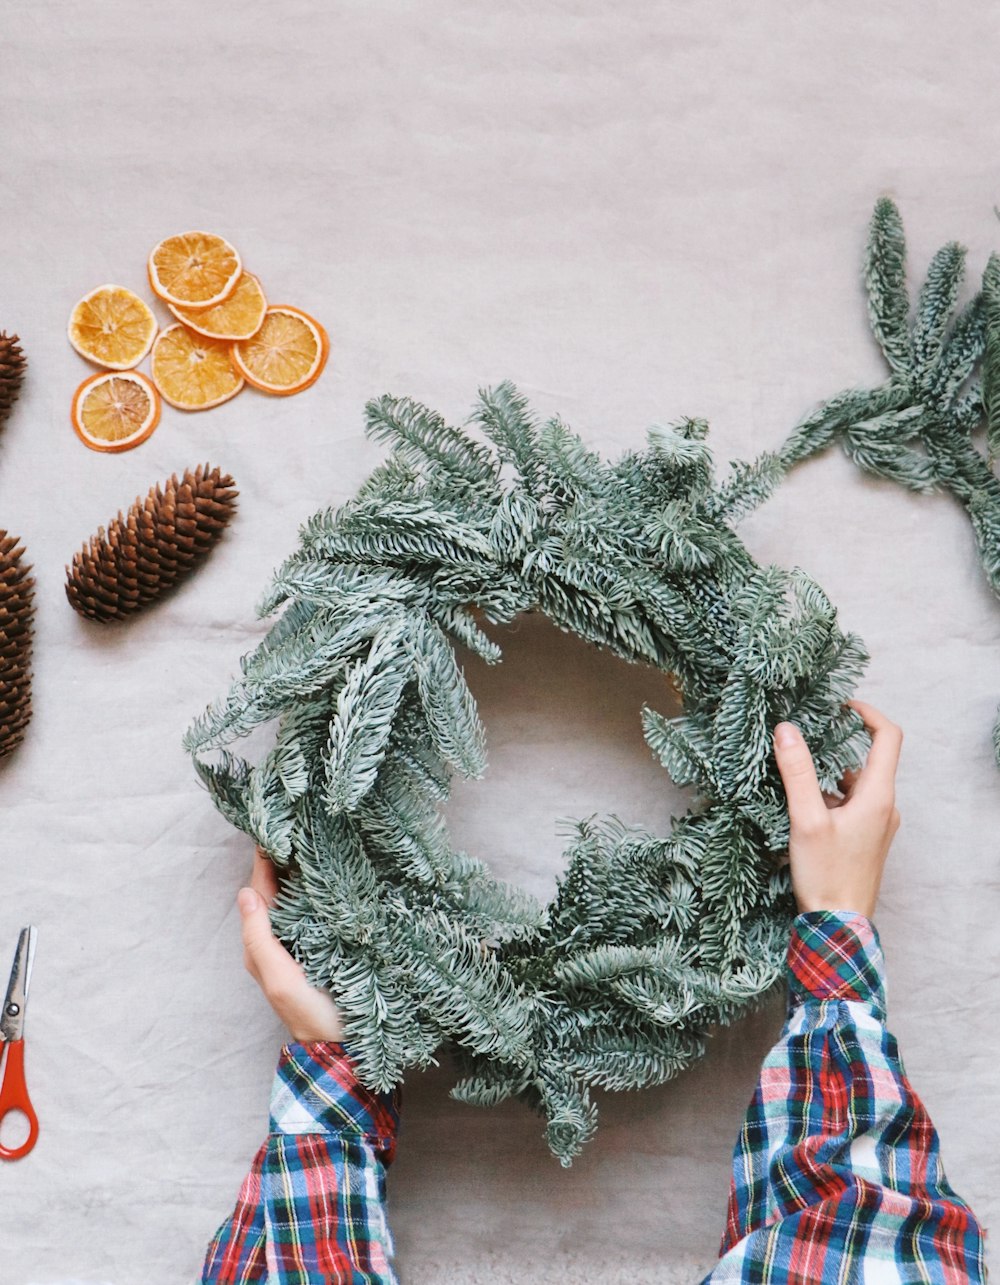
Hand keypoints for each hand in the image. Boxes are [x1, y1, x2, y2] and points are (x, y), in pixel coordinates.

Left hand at [237, 846, 345, 1043]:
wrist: (344, 1045)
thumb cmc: (310, 1013)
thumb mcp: (280, 978)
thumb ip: (260, 938)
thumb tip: (244, 893)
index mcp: (262, 945)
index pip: (259, 892)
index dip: (264, 861)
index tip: (273, 828)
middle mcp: (278, 939)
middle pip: (275, 890)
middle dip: (281, 858)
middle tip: (294, 822)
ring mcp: (301, 941)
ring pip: (295, 897)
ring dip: (299, 869)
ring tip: (311, 838)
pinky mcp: (324, 944)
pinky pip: (314, 908)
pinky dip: (317, 887)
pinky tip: (330, 872)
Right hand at [772, 698, 901, 921]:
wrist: (839, 926)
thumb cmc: (826, 875)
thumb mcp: (805, 818)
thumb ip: (797, 771)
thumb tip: (786, 729)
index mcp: (877, 795)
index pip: (888, 737)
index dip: (867, 713)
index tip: (841, 705)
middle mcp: (884, 806)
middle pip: (869, 759)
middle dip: (836, 745)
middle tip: (805, 736)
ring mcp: (877, 825)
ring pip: (856, 785)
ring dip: (828, 775)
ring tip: (794, 774)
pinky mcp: (866, 839)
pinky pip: (851, 805)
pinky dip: (829, 797)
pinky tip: (800, 809)